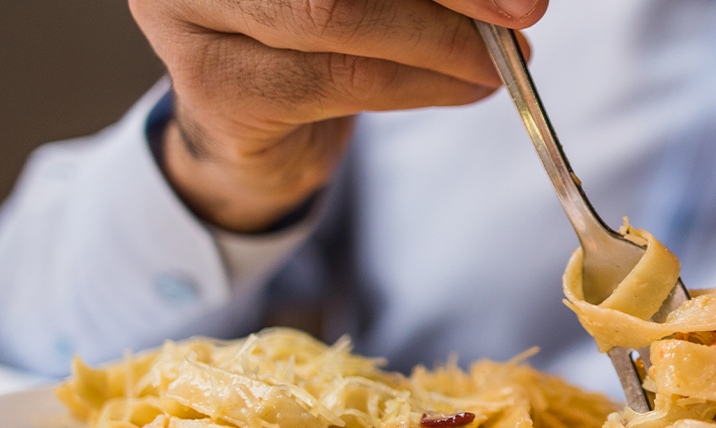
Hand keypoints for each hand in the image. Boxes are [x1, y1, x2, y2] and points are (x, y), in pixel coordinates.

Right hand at [129, 0, 545, 231]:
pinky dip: (421, 84)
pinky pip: (342, 79)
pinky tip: (466, 86)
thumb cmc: (312, 35)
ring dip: (443, 43)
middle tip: (523, 12)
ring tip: (498, 60)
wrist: (249, 127)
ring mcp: (192, 11)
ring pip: (339, 16)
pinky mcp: (214, 87)